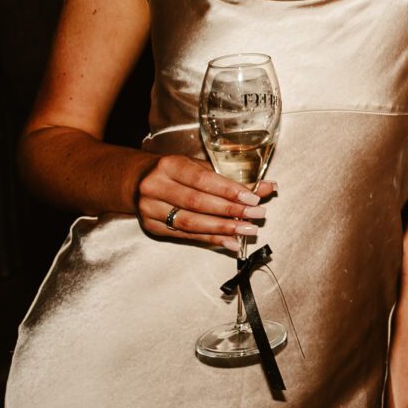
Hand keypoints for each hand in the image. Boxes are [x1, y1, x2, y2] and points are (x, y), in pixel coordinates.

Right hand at [134, 153, 269, 252]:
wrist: (138, 182)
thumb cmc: (177, 172)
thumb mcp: (200, 167)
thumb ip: (231, 178)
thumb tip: (268, 187)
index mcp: (169, 165)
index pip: (202, 179)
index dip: (228, 190)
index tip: (253, 198)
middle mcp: (156, 187)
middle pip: (197, 203)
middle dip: (230, 211)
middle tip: (256, 215)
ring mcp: (150, 209)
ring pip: (191, 223)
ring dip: (222, 229)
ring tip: (247, 230)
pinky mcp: (152, 228)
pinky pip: (185, 236)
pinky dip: (211, 240)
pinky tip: (230, 242)